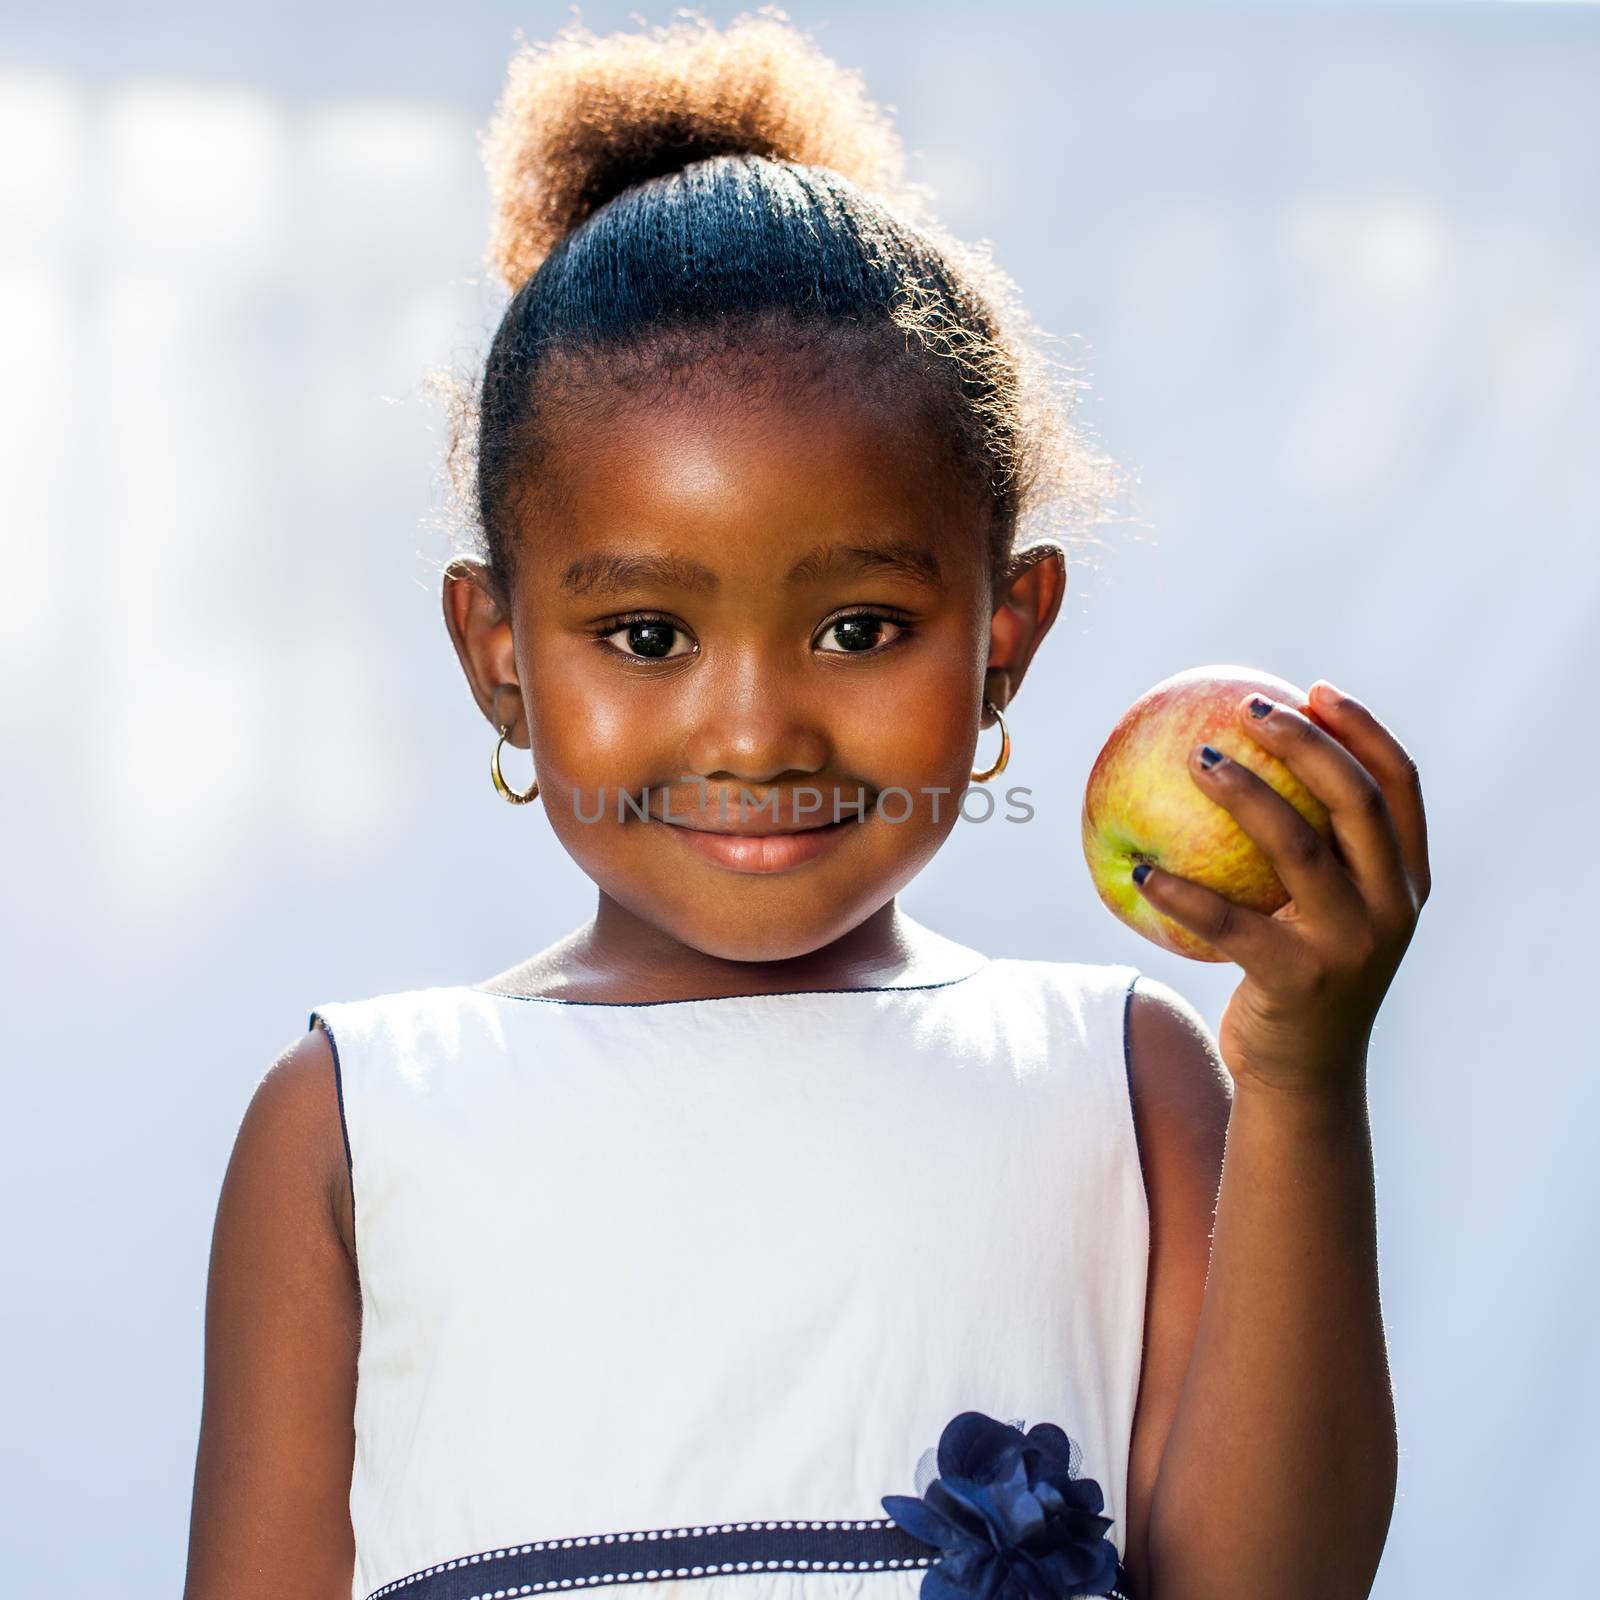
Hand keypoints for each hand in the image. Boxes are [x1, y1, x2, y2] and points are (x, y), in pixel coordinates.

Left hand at [1132, 680, 1430, 1095]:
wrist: (1305, 1080)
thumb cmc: (1298, 977)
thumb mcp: (1322, 913)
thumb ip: (1309, 852)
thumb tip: (1241, 764)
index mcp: (1407, 881)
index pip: (1400, 786)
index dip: (1364, 730)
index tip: (1316, 689)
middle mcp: (1392, 907)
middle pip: (1357, 801)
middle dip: (1308, 743)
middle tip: (1250, 708)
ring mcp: (1351, 945)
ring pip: (1299, 847)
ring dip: (1245, 793)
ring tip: (1197, 758)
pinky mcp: (1300, 981)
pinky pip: (1230, 923)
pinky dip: (1182, 892)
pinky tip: (1140, 867)